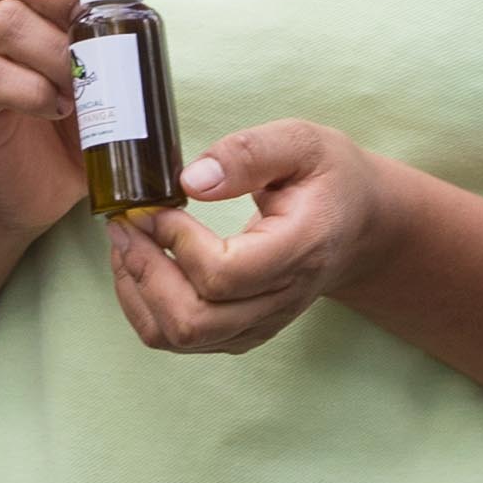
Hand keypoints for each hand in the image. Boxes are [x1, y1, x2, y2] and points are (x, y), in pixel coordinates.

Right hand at [0, 0, 98, 242]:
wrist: (28, 186)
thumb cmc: (76, 118)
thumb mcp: (108, 66)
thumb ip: (118, 28)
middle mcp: (4, 13)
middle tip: (81, 19)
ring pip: (3, 19)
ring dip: (54, 52)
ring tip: (78, 87)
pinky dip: (33, 92)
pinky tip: (55, 109)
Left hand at [111, 120, 405, 357]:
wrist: (358, 225)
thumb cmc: (329, 179)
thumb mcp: (302, 143)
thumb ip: (249, 154)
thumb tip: (192, 180)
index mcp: (300, 249)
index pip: (224, 275)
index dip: (176, 244)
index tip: (156, 207)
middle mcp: (281, 299)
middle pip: (194, 320)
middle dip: (144, 272)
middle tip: (124, 224)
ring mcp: (259, 323)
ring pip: (180, 337)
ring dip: (137, 290)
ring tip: (126, 242)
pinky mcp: (240, 331)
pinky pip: (178, 339)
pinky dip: (145, 305)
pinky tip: (140, 263)